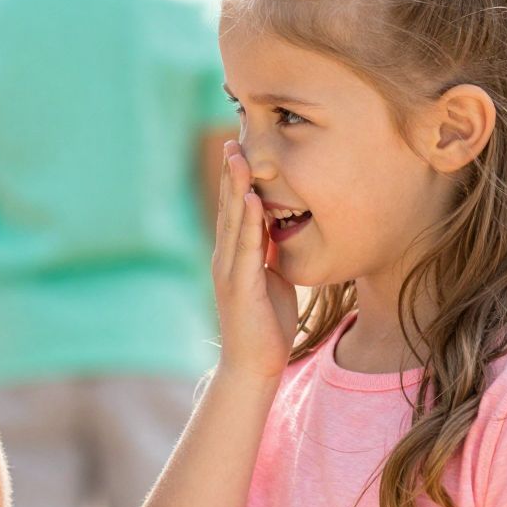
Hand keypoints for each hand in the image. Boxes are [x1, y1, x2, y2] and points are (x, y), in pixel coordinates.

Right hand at [212, 142, 298, 381]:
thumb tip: (281, 232)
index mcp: (234, 257)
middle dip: (232, 173)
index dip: (237, 180)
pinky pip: (245, 247)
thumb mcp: (273, 281)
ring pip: (233, 221)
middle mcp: (226, 259)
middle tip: (234, 138)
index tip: (241, 149)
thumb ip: (271, 256)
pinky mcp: (239, 287)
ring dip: (236, 187)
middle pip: (228, 207)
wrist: (253, 367)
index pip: (234, 211)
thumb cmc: (266, 326)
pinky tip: (250, 198)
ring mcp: (229, 272)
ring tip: (239, 157)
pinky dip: (247, 221)